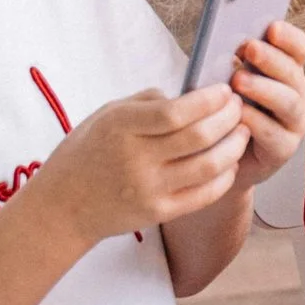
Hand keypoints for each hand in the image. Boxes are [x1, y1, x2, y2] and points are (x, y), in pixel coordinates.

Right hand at [36, 85, 252, 250]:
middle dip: (228, 118)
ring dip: (234, 146)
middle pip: (198, 136)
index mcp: (120, 126)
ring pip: (208, 165)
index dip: (209, 100)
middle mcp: (135, 158)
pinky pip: (204, 194)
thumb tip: (190, 94)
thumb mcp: (106, 115)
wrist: (62, 205)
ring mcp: (147, 189)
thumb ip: (147, 102)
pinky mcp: (157, 213)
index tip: (224, 91)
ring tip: (242, 132)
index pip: (176, 111)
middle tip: (239, 107)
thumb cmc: (86, 153)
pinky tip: (230, 162)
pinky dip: (225, 176)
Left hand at [228, 17, 304, 182]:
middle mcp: (298, 95)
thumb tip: (223, 38)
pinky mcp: (283, 149)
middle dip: (273, 59)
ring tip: (238, 80)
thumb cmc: (224, 108)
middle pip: (295, 74)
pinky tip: (238, 113)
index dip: (289, 37)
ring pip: (290, 103)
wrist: (218, 155)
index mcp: (288, 71)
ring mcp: (294, 123)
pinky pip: (274, 134)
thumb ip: (233, 61)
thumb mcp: (228, 79)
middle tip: (249, 47)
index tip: (271, 27)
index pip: (300, 48)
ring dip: (265, 89)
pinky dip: (256, 121)